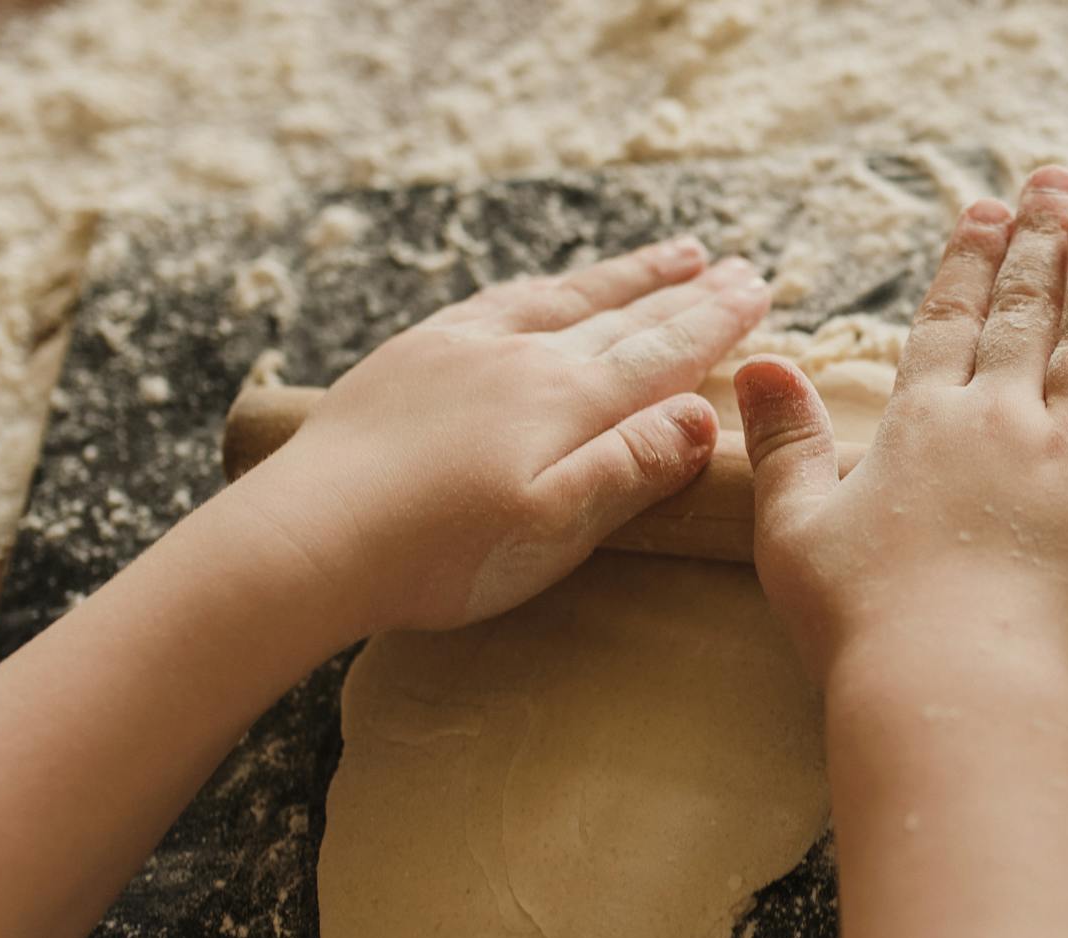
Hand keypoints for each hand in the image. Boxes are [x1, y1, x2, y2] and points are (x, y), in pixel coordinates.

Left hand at [229, 237, 769, 634]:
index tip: (758, 292)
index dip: (714, 324)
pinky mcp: (412, 355)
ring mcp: (462, 347)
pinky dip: (541, 288)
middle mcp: (521, 356)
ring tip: (669, 253)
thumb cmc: (437, 554)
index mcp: (565, 402)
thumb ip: (629, 468)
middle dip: (683, 292)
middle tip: (734, 267)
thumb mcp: (553, 528)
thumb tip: (701, 417)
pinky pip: (497, 300)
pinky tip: (545, 289)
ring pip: (563, 297)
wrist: (309, 536)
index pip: (661, 353)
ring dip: (622, 277)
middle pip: (621, 315)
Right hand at [733, 166, 1067, 696]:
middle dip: (1038, 241)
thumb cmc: (862, 626)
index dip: (967, 263)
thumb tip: (761, 360)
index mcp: (921, 426)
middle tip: (1055, 183)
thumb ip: (783, 443)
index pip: (948, 322)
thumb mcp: (792, 531)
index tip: (983, 214)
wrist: (952, 690)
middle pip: (1023, 312)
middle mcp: (1001, 419)